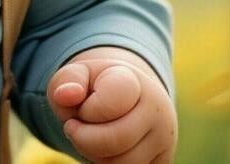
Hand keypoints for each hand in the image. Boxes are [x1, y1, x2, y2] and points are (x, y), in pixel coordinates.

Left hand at [46, 46, 176, 163]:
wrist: (130, 96)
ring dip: (96, 155)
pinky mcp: (164, 161)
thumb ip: (67, 80)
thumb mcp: (78, 76)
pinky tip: (107, 150)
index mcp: (135, 82)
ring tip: (93, 138)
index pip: (108, 106)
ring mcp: (165, 138)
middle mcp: (158, 110)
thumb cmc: (95, 87)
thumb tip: (64, 95)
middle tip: (75, 129)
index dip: (85, 112)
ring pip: (122, 163)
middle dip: (84, 139)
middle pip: (116, 141)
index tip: (81, 109)